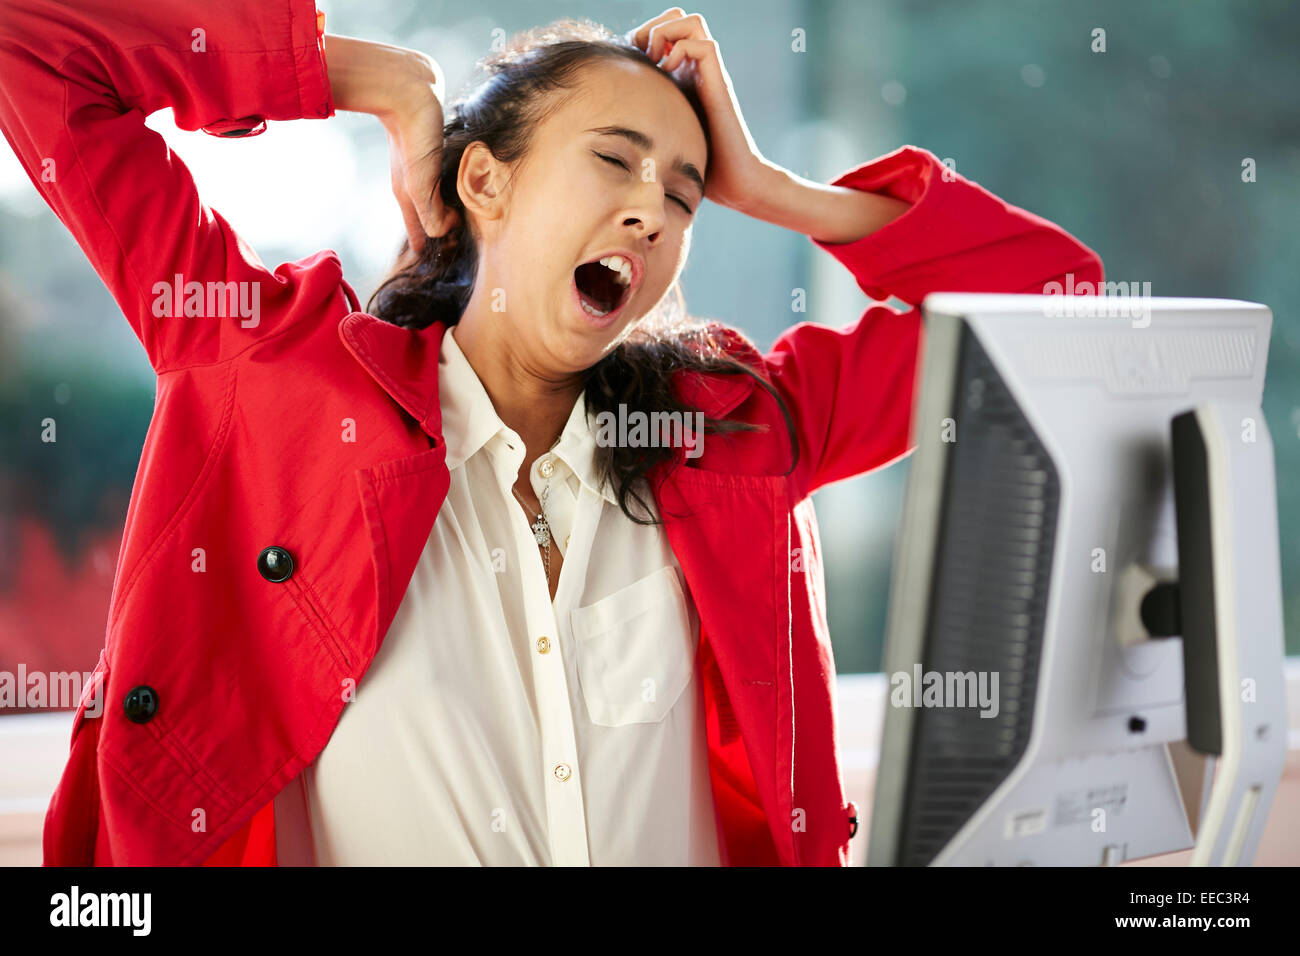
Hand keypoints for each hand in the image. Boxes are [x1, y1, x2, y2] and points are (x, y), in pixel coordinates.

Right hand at [381, 64, 459, 253]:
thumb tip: (445, 232)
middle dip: (442, 234)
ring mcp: (425, 168)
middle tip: (459, 245)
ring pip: (438, 199)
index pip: (418, 234)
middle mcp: (416, 185)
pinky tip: (467, 189)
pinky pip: (447, 178)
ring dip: (452, 212)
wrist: (408, 92)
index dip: (429, 249)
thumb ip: (431, 214)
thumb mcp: (420, 184)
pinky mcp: (436, 152)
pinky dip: (457, 190)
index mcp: (408, 197)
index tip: (441, 260)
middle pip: (428, 218)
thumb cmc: (413, 138)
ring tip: (467, 223)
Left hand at [628, 8, 776, 213]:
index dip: (641, 38)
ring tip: (656, 61)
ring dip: (666, 33)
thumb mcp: (659, 137)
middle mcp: (696, 68)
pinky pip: (702, 43)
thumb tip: (603, 134)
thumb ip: (643, 123)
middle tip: (642, 57)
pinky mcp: (719, 81)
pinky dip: (680, 50)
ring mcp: (709, 73)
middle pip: (677, 17)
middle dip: (652, 27)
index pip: (662, 31)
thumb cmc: (698, 167)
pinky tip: (669, 74)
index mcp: (682, 75)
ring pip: (691, 20)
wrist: (731, 182)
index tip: (629, 65)